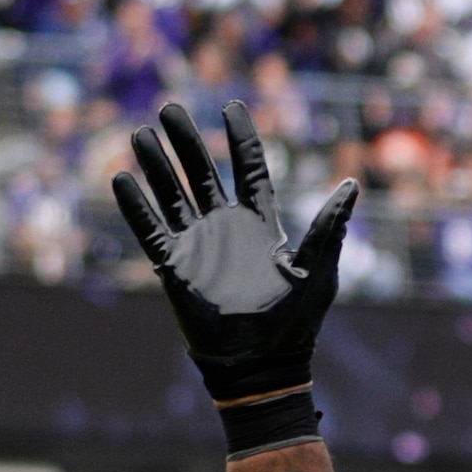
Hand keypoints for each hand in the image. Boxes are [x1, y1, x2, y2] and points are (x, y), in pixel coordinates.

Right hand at [112, 99, 359, 408]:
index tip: (231, 105)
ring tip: (141, 134)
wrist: (260, 366)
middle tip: (170, 108)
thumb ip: (330, 227)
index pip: (247, 168)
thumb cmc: (295, 323)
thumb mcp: (318, 270)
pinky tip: (121, 180)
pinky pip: (151, 232)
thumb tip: (351, 184)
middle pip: (201, 172)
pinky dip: (136, 208)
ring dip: (156, 165)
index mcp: (259, 224)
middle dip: (186, 140)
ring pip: (172, 195)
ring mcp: (198, 247)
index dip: (240, 136)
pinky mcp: (175, 269)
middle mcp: (225, 229)